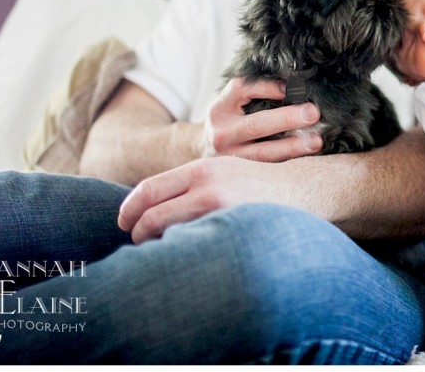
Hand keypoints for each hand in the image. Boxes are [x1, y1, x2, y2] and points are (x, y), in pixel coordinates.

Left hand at [118, 156, 300, 242]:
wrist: (301, 188)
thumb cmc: (258, 183)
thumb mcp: (222, 170)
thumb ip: (191, 183)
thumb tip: (153, 205)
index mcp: (200, 169)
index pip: (149, 189)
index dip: (129, 209)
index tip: (123, 221)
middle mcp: (207, 187)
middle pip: (152, 215)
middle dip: (138, 233)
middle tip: (136, 242)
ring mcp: (220, 209)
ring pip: (170, 233)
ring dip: (159, 246)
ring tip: (160, 250)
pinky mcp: (233, 228)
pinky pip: (195, 245)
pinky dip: (184, 252)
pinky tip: (188, 255)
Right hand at [202, 77, 322, 160]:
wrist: (208, 150)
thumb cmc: (231, 119)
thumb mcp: (233, 101)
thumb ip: (256, 91)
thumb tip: (296, 83)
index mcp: (220, 108)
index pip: (242, 89)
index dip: (269, 86)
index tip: (293, 86)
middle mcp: (222, 133)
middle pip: (256, 125)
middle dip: (287, 118)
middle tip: (313, 113)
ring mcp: (230, 157)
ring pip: (263, 153)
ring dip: (293, 147)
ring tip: (316, 141)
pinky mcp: (241, 175)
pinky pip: (268, 168)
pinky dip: (289, 161)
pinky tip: (308, 156)